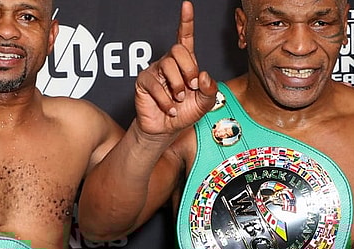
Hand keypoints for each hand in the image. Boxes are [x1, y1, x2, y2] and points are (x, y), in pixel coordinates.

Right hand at [134, 1, 216, 137]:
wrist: (166, 130)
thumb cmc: (184, 113)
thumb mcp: (205, 103)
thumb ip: (210, 89)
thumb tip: (202, 75)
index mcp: (185, 63)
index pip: (185, 37)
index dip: (186, 21)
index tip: (186, 5)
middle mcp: (169, 63)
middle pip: (178, 50)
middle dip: (188, 69)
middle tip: (191, 87)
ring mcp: (155, 71)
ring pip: (167, 65)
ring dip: (178, 86)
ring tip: (179, 99)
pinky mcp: (143, 82)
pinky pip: (155, 84)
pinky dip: (166, 100)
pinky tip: (169, 109)